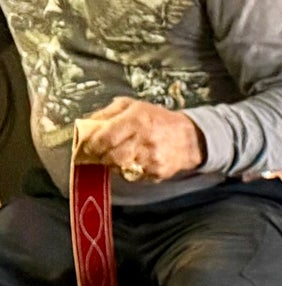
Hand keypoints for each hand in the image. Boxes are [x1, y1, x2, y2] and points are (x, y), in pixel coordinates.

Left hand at [73, 98, 205, 183]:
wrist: (189, 139)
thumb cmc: (158, 119)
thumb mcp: (132, 106)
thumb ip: (108, 113)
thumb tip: (86, 124)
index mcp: (136, 120)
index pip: (106, 137)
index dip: (91, 145)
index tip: (83, 147)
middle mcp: (144, 140)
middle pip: (111, 155)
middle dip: (99, 156)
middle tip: (92, 155)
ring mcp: (151, 159)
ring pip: (121, 167)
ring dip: (111, 163)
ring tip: (110, 157)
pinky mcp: (157, 173)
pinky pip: (134, 174)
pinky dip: (127, 169)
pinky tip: (131, 161)